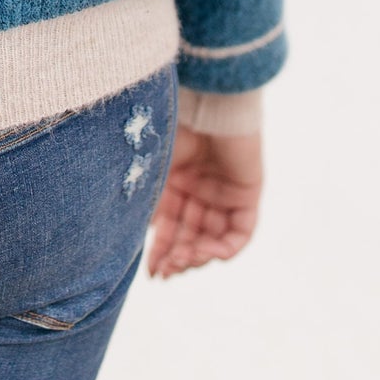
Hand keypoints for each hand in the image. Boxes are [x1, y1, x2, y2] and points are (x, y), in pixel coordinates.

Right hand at [147, 126, 262, 278]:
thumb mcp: (151, 173)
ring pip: (214, 238)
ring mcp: (224, 193)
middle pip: (192, 236)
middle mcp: (200, 191)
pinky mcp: (247, 193)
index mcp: (174, 184)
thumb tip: (132, 242)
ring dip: (200, 255)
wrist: (203, 105)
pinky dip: (227, 247)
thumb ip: (147, 206)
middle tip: (169, 272)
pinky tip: (210, 253)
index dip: (162, 252)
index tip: (153, 275)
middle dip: (179, 257)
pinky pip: (241, 231)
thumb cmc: (170, 132)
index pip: (170, 227)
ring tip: (186, 259)